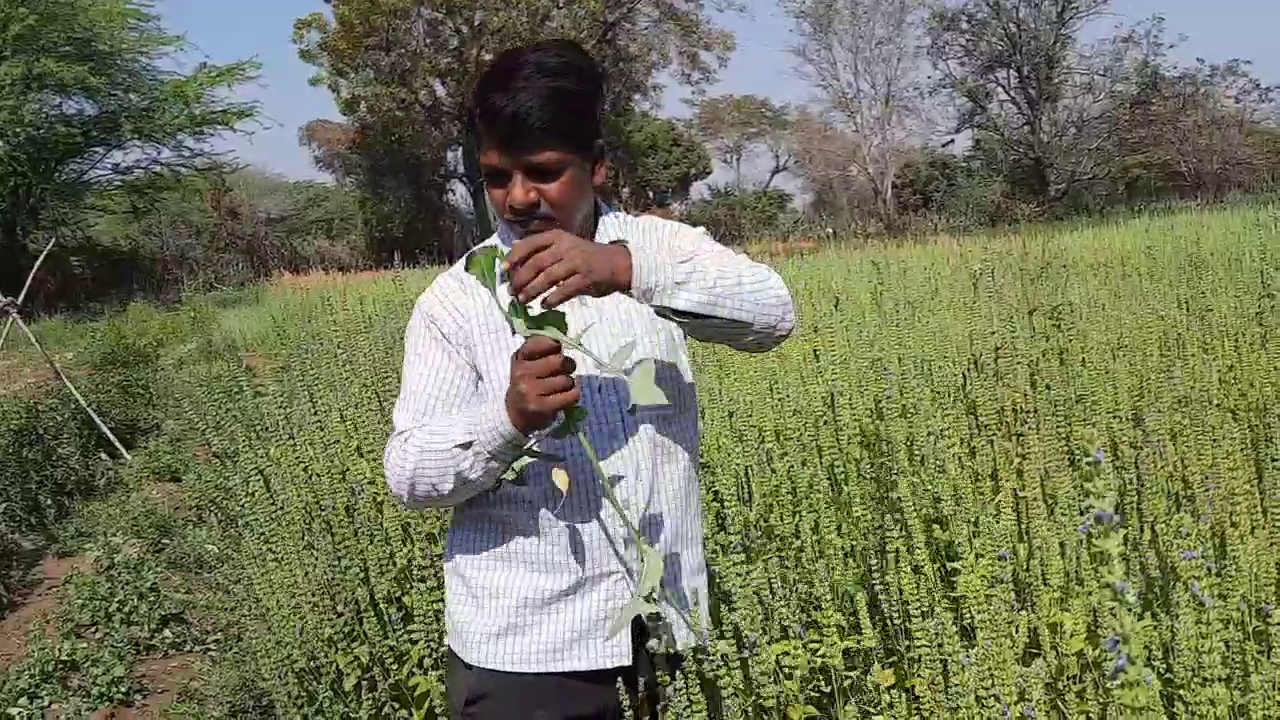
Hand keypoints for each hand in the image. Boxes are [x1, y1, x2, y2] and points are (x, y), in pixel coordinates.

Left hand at [503, 229, 631, 309]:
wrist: (617, 263)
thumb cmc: (586, 256)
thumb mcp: (565, 244)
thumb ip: (542, 248)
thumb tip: (514, 251)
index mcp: (558, 237)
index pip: (530, 244)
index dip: (515, 257)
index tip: (504, 269)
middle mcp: (566, 248)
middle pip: (536, 263)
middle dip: (521, 279)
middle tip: (512, 291)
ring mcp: (577, 263)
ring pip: (548, 278)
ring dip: (532, 291)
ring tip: (522, 300)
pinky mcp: (586, 279)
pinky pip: (565, 290)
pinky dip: (552, 299)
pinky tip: (544, 305)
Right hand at [505, 335, 580, 433]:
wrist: (515, 413)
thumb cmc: (528, 382)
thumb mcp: (527, 362)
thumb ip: (543, 349)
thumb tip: (563, 341)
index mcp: (519, 357)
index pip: (543, 342)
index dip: (555, 345)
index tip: (556, 351)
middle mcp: (522, 373)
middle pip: (559, 361)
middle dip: (567, 365)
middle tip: (565, 371)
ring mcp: (530, 391)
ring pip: (566, 380)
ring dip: (569, 383)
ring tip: (560, 387)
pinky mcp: (541, 407)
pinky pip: (571, 395)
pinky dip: (573, 395)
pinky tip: (565, 397)